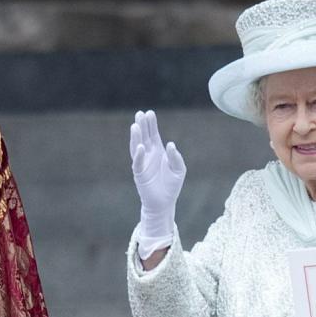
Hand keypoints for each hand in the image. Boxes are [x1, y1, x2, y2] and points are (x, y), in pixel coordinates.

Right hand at [128, 109, 185, 256]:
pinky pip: (137, 162)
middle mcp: (149, 155)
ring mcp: (143, 163)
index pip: (153, 134)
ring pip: (137, 147)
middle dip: (142, 126)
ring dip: (136, 137)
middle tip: (140, 114)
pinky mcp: (139, 174)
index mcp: (158, 152)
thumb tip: (171, 144)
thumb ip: (176, 157)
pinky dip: (139, 155)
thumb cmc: (172, 186)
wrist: (164, 203)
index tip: (149, 113)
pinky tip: (141, 147)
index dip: (151, 124)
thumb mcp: (179, 170)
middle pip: (144, 137)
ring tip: (135, 125)